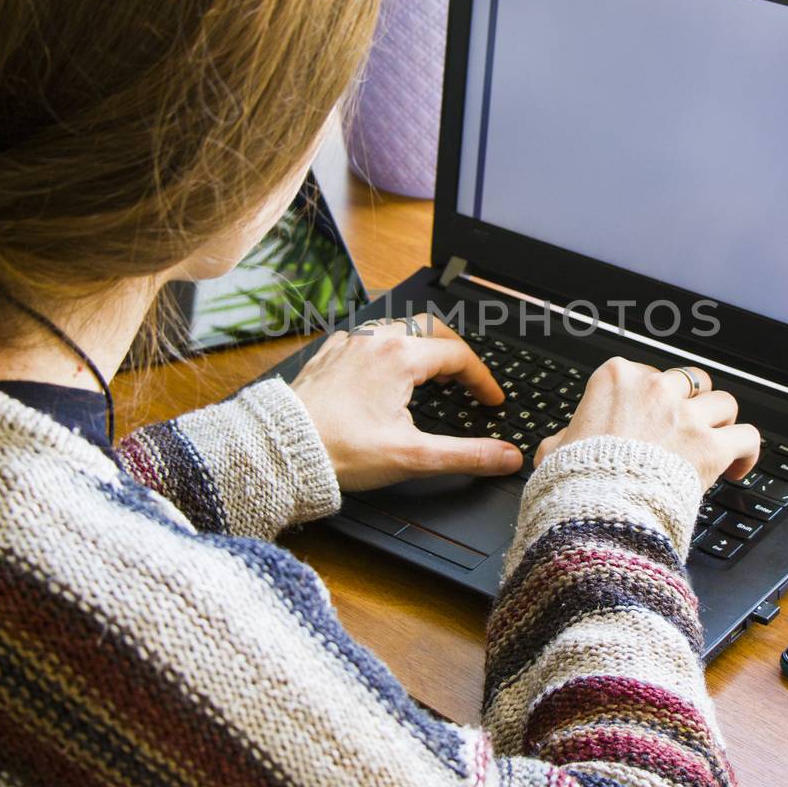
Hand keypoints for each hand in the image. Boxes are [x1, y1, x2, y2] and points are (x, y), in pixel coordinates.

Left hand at [290, 315, 523, 491]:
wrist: (281, 449)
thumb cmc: (340, 450)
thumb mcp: (413, 456)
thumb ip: (466, 455)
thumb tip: (506, 457)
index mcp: (400, 357)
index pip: (458, 356)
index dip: (482, 380)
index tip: (491, 401)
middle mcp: (375, 341)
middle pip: (430, 329)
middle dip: (454, 351)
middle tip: (466, 377)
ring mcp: (348, 344)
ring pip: (396, 329)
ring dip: (420, 347)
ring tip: (431, 374)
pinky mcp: (328, 355)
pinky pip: (365, 338)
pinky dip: (387, 350)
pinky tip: (384, 372)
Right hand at [533, 358, 760, 490]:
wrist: (596, 509)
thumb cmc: (575, 480)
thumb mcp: (554, 452)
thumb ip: (563, 438)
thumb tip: (561, 443)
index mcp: (615, 378)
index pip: (645, 373)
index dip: (650, 399)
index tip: (649, 420)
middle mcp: (655, 388)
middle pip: (689, 381)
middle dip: (689, 404)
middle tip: (685, 428)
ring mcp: (686, 416)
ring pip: (723, 403)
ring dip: (720, 423)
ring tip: (715, 442)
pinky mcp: (710, 446)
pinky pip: (747, 436)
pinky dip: (746, 451)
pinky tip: (736, 467)